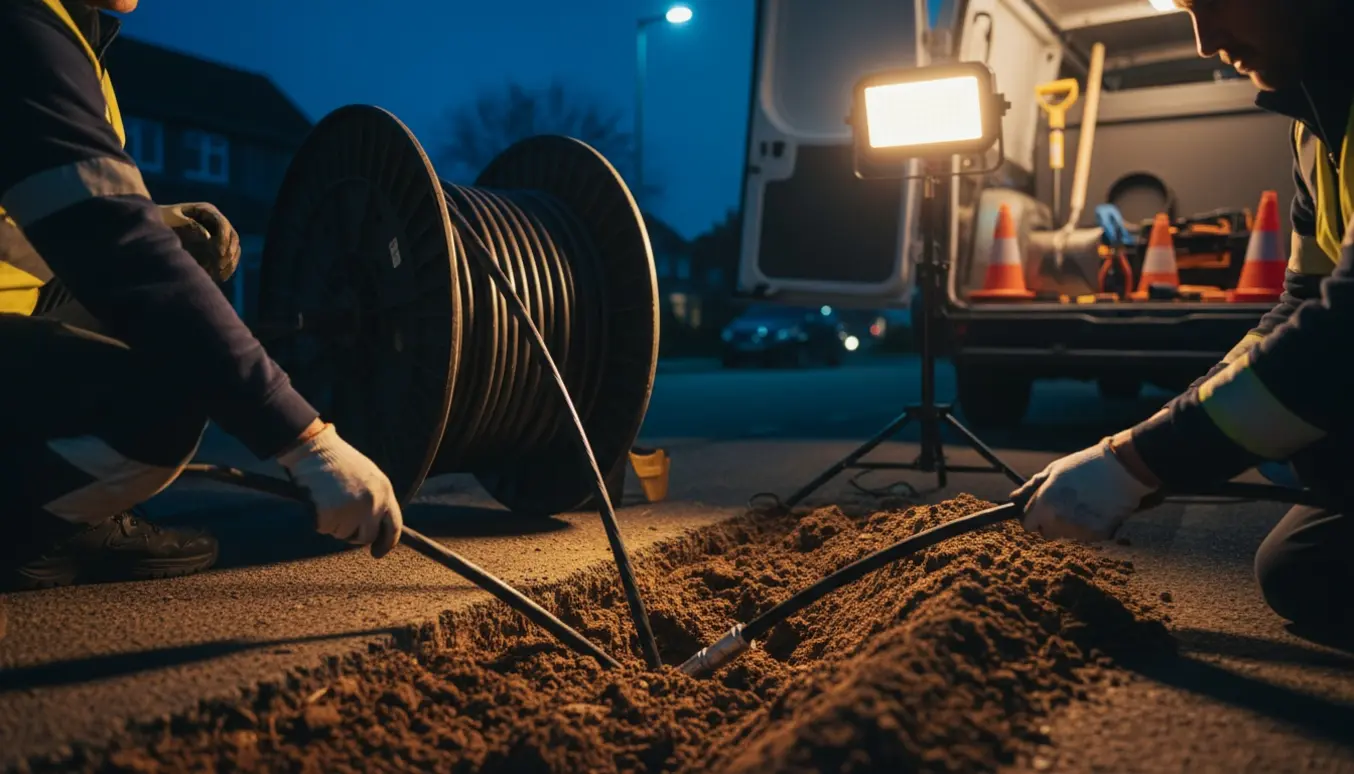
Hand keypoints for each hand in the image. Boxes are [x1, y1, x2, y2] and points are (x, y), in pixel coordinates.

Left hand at [160, 202, 240, 282]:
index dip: (224, 240)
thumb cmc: (161, 218)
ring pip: (233, 248)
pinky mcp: (217, 245)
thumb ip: (190, 225)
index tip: (219, 254)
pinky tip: (219, 277)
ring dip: (230, 262)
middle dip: (229, 253)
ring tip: (219, 275)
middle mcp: (216, 221)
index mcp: (207, 211)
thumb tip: (208, 237)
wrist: (155, 223)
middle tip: (220, 267)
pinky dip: (226, 267)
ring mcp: (218, 233)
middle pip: (233, 237)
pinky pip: (228, 257)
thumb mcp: (172, 218)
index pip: (223, 225)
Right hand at [276, 423, 402, 556]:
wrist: (313, 449)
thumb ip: (375, 499)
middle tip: (339, 520)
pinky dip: (318, 520)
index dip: (387, 543)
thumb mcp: (366, 476)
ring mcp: (352, 509)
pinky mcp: (331, 514)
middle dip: (353, 534)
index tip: (378, 553)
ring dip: (333, 524)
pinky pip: (324, 529)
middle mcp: (372, 503)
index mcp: (384, 491)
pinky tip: (317, 499)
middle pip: (366, 537)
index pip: (394, 526)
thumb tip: (375, 527)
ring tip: (327, 498)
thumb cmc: (337, 461)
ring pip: (343, 534)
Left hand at [1014, 440, 1156, 541]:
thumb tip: (1013, 500)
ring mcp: (1079, 529)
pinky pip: (1085, 535)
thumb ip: (1031, 488)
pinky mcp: (1098, 534)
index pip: (1027, 524)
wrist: (1122, 469)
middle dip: (1050, 522)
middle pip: (1046, 532)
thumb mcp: (1054, 471)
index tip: (1039, 509)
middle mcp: (1060, 520)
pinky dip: (1087, 526)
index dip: (1032, 516)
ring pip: (1066, 534)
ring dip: (1069, 523)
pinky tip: (1096, 508)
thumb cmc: (1084, 465)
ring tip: (1083, 502)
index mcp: (1046, 504)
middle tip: (1065, 503)